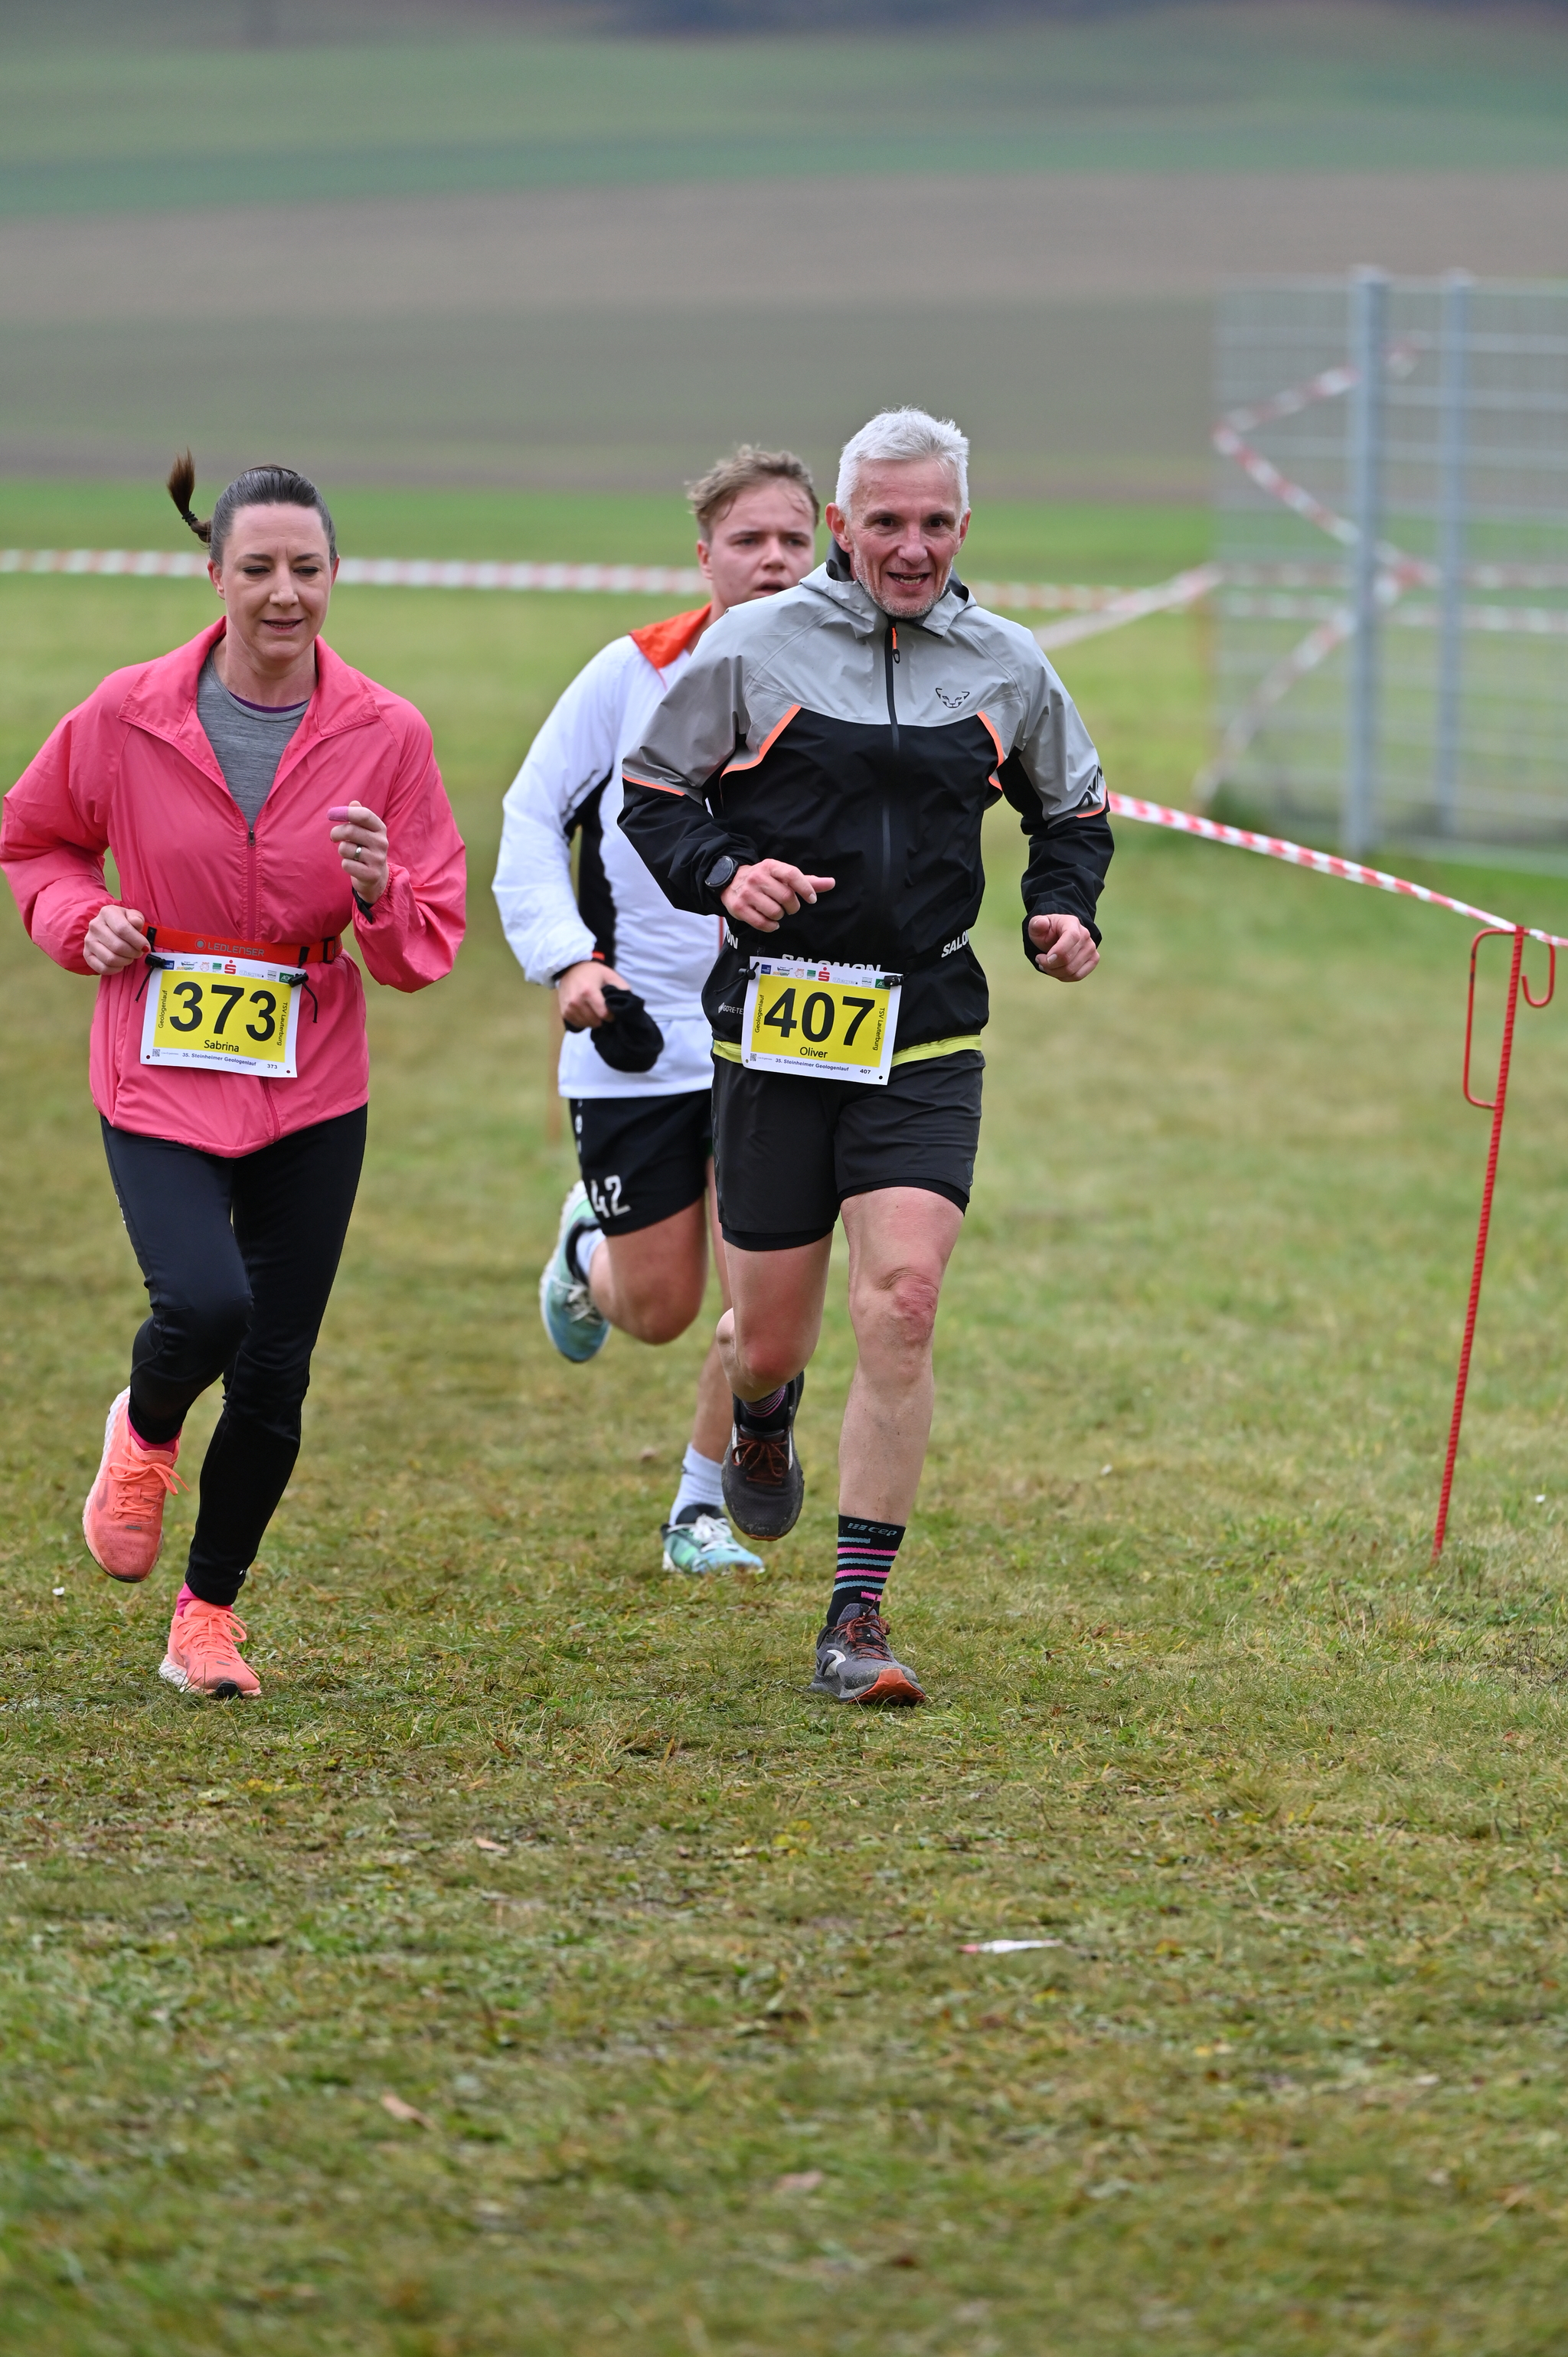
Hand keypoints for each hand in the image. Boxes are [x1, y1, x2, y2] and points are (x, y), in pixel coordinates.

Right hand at [83, 904, 148, 974]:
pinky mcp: (87, 954)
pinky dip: (115, 969)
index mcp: (107, 913)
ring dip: (125, 961)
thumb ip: (137, 918)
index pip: (123, 929)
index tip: (145, 946)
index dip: (137, 941)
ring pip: (110, 959)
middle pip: (118, 946)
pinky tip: (121, 963)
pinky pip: (102, 968)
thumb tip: (136, 922)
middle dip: (133, 953)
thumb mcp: (132, 916)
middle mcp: (95, 926)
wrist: (108, 927)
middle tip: (138, 952)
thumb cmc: (123, 922)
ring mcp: (89, 941)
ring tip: (130, 956)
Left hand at [329, 802, 388, 904]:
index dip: (346, 813)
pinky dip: (345, 864)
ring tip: (348, 853)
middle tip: (334, 837)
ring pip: (346, 848)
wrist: (376, 876)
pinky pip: (347, 864)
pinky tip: (353, 865)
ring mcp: (378, 859)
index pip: (364, 815)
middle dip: (336, 833)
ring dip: (341, 851)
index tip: (332, 815)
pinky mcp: (371, 874)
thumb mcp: (365, 830)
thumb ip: (358, 816)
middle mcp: (382, 842)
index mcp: (380, 828)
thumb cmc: (365, 848)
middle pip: (350, 831)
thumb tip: (353, 803)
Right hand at [556, 959, 628, 1031]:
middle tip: (604, 1012)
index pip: (603, 1014)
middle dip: (602, 1019)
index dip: (611, 1016)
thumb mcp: (610, 975)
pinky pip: (576, 1024)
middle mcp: (576, 1001)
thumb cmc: (592, 972)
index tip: (612, 1012)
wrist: (570, 968)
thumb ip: (622, 988)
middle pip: (595, 1021)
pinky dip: (583, 1022)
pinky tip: (587, 1015)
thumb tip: (629, 1002)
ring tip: (595, 1013)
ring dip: (593, 1021)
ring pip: (586, 1024)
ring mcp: (568, 1007)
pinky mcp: (564, 1012)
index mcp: (588, 991)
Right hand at [721, 859, 835, 932]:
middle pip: (786, 897)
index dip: (805, 888)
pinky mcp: (739, 908)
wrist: (731, 881)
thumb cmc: (764, 879)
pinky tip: (771, 921)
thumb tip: (832, 883)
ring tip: (777, 911)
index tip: (812, 899)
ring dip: (780, 916)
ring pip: (775, 912)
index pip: (792, 875)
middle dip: (793, 907)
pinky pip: (762, 923)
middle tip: (790, 907)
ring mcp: (747, 893)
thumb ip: (807, 881)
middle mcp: (757, 877)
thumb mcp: (783, 875)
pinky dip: (771, 926)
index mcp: (771, 866)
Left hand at [1028, 911, 1098, 981]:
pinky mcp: (1093, 959)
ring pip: (1072, 970)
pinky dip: (1064, 977)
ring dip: (1054, 972)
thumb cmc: (1047, 931)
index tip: (1045, 958)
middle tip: (1040, 960)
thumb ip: (1036, 924)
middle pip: (1069, 958)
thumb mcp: (1036, 925)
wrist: (1057, 936)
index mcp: (1072, 923)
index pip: (1072, 937)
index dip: (1059, 951)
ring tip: (1046, 965)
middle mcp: (1085, 934)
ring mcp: (1091, 948)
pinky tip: (1056, 971)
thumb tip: (1041, 923)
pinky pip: (1078, 976)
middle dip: (1049, 965)